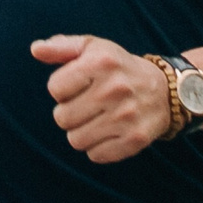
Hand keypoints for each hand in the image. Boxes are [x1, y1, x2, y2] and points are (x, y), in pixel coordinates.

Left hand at [33, 35, 173, 163]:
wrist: (166, 90)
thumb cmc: (119, 68)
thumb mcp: (94, 48)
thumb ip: (62, 47)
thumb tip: (36, 49)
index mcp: (102, 62)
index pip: (55, 88)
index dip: (63, 88)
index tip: (81, 85)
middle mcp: (115, 88)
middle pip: (62, 118)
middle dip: (70, 112)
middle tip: (90, 104)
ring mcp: (127, 116)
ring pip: (76, 140)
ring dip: (83, 131)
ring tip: (99, 118)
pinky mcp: (135, 139)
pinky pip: (95, 155)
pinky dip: (99, 147)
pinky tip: (112, 131)